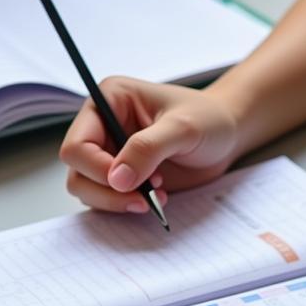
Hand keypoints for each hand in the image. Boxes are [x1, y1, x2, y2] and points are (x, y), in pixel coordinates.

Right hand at [59, 77, 242, 212]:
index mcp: (109, 100)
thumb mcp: (183, 128)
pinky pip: (107, 199)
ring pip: (87, 189)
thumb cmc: (209, 119)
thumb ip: (148, 149)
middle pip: (77, 171)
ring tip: (155, 197)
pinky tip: (156, 199)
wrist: (228, 135)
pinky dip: (126, 205)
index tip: (129, 183)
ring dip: (117, 201)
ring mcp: (110, 152)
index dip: (97, 169)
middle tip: (144, 199)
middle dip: (107, 191)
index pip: (77, 144)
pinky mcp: (123, 175)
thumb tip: (116, 179)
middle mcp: (102, 126)